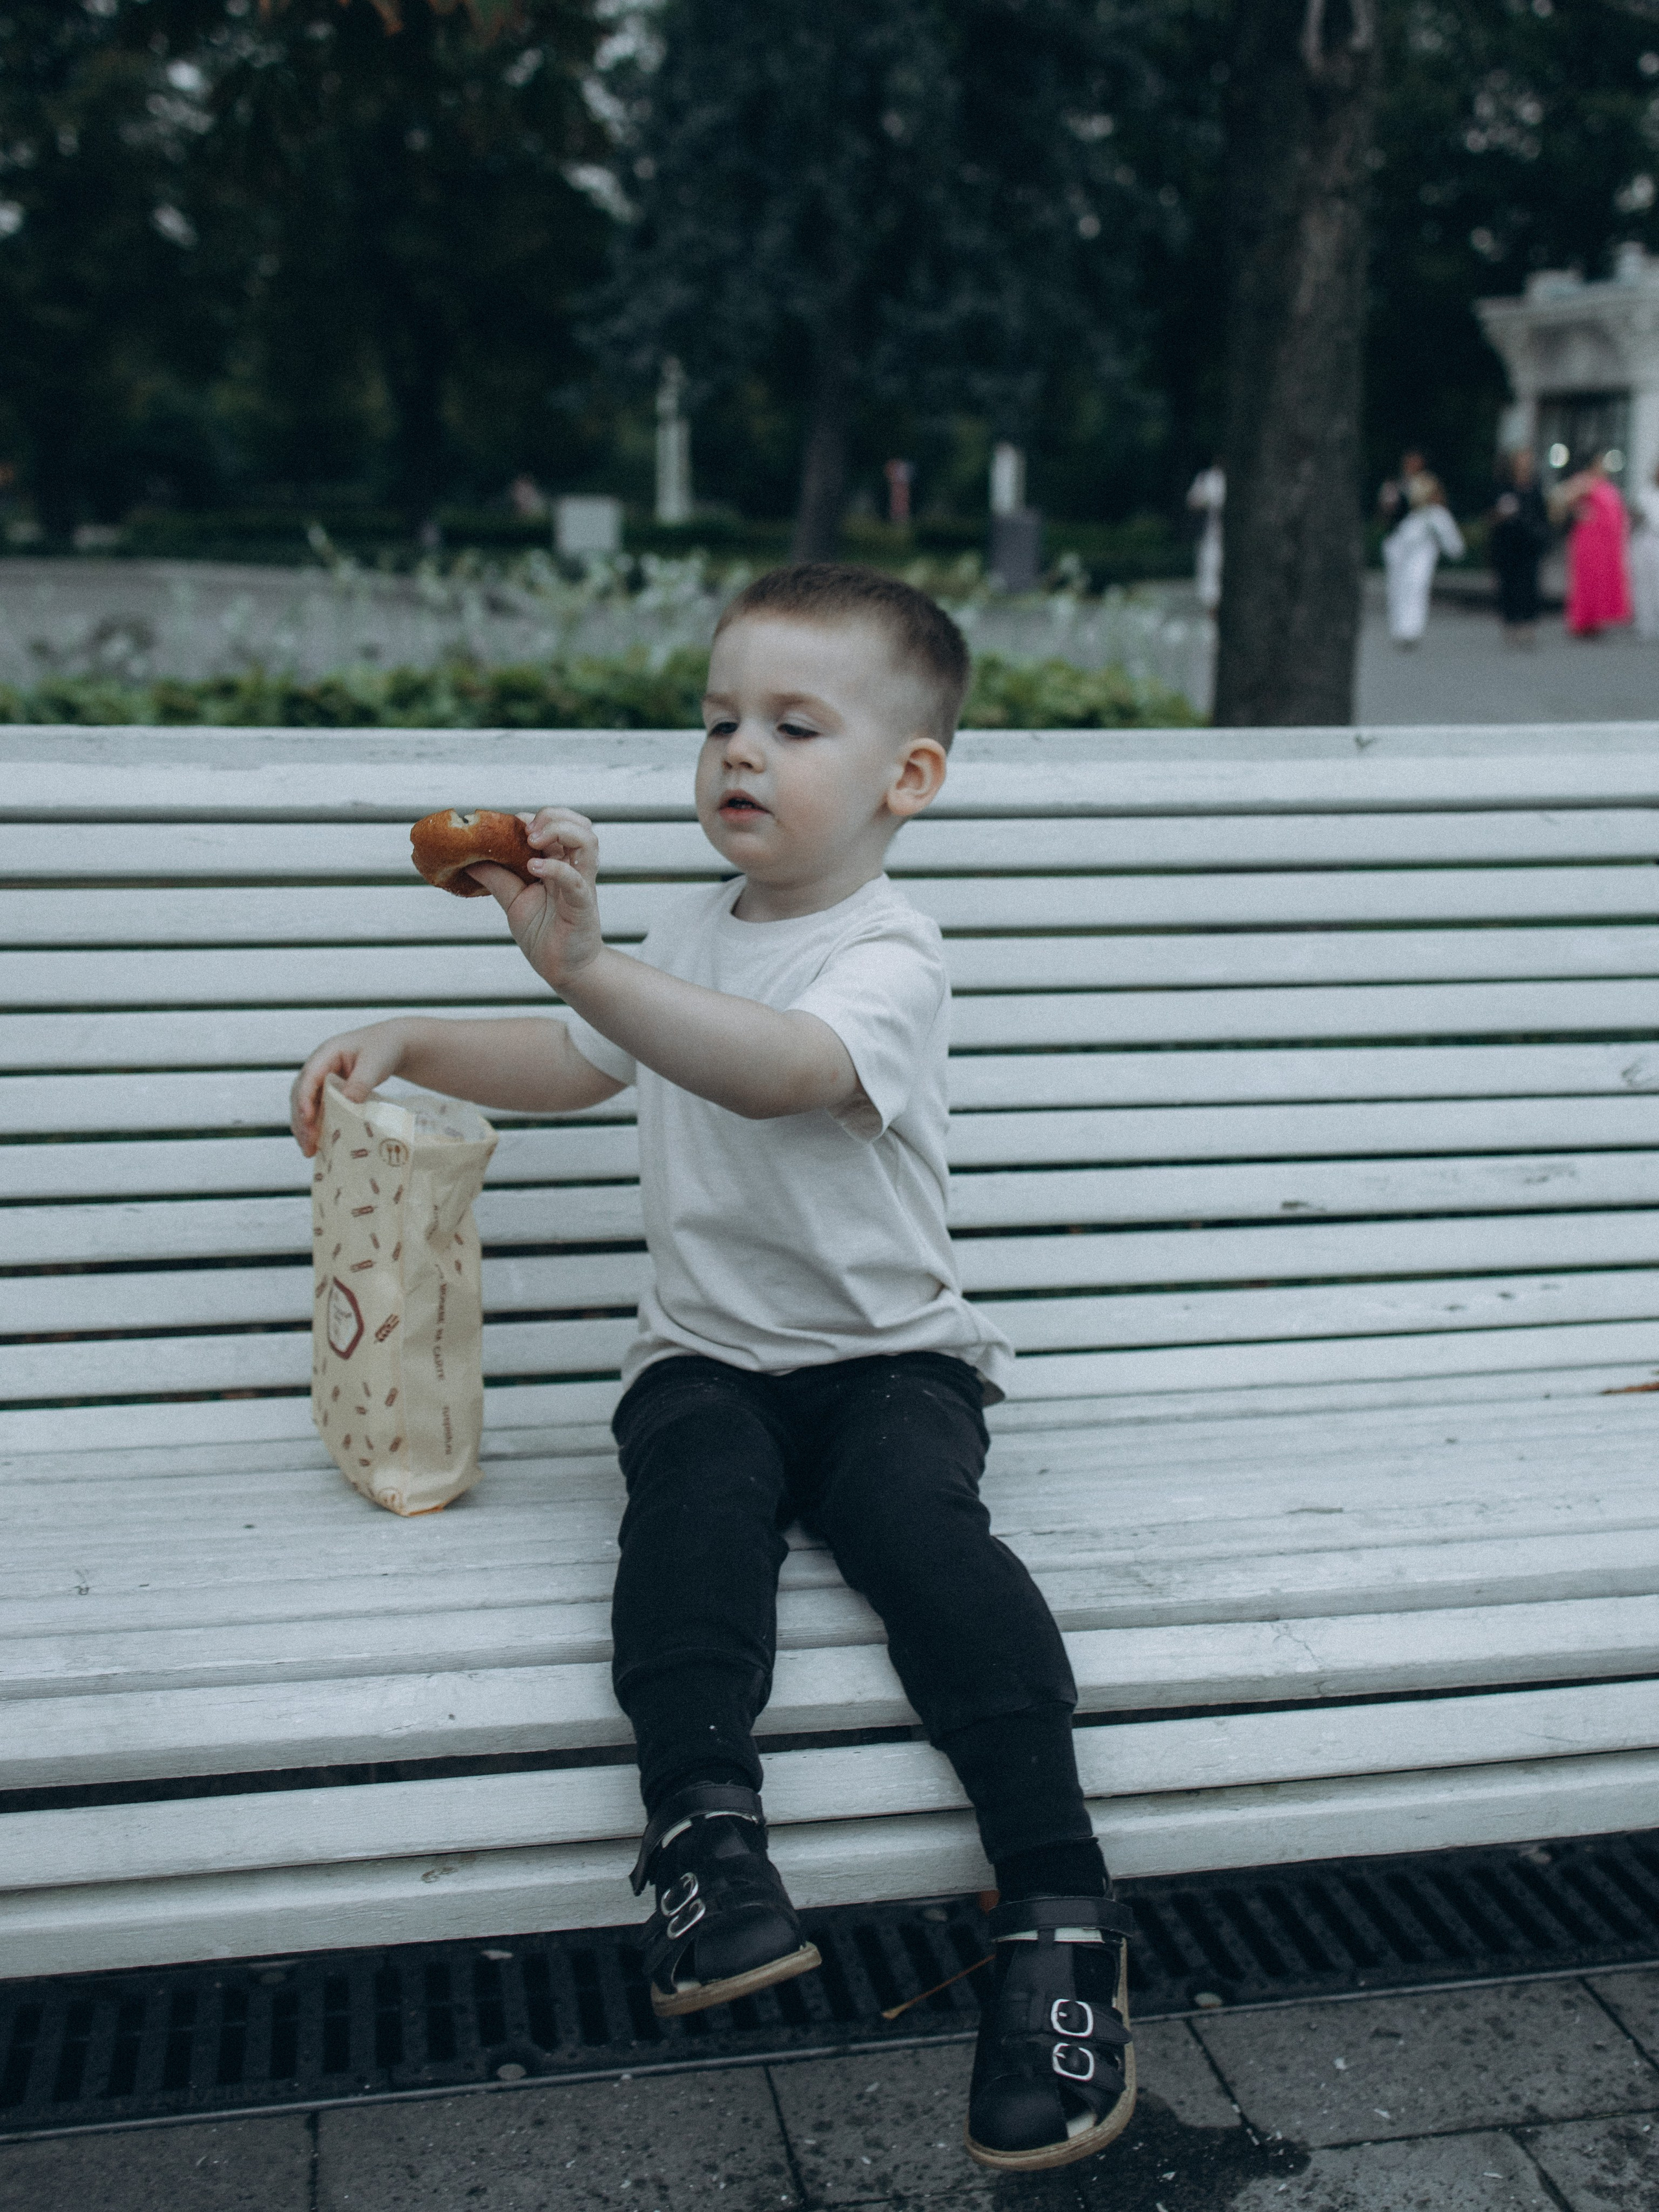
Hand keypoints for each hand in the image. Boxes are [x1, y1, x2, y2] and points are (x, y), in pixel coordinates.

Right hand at [289, 1021, 406, 1156]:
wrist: (393, 1045)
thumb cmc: (384, 1048)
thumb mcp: (375, 1063)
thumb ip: (360, 1082)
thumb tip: (347, 1103)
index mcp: (326, 1054)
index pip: (308, 1079)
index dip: (305, 1100)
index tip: (308, 1120)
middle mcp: (319, 1067)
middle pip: (301, 1095)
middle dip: (302, 1121)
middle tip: (308, 1145)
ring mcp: (322, 1080)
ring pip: (306, 1105)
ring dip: (305, 1127)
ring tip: (309, 1151)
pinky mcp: (330, 1091)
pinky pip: (318, 1109)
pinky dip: (317, 1125)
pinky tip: (319, 1144)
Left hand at [471, 808, 603, 990]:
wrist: (563, 969)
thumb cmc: (544, 935)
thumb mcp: (512, 901)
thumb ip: (496, 878)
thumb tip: (469, 859)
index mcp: (559, 864)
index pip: (558, 825)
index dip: (536, 817)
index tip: (511, 823)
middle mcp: (574, 868)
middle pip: (579, 824)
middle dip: (552, 817)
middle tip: (526, 831)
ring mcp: (581, 884)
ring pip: (587, 840)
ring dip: (560, 831)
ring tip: (533, 841)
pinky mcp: (583, 903)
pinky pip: (574, 878)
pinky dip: (554, 867)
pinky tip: (533, 868)